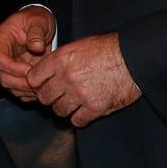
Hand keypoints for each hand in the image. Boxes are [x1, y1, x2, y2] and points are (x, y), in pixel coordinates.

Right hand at [0, 6, 54, 100]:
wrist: (40, 24)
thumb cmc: (36, 19)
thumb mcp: (38, 20)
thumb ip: (36, 33)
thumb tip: (36, 47)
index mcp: (2, 39)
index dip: (12, 68)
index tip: (30, 69)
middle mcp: (3, 55)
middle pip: (2, 76)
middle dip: (20, 83)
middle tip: (39, 81)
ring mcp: (10, 66)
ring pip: (10, 86)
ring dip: (25, 90)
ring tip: (42, 86)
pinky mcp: (18, 74)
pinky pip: (19, 90)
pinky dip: (29, 93)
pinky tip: (42, 88)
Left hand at [25, 32, 140, 127]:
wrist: (133, 58)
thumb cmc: (107, 49)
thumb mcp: (77, 46)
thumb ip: (59, 60)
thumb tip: (46, 72)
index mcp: (60, 60)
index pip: (33, 79)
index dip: (36, 83)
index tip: (42, 85)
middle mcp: (66, 78)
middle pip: (43, 97)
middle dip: (49, 97)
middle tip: (57, 95)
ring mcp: (80, 94)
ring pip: (58, 111)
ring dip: (64, 108)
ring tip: (72, 102)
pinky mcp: (95, 108)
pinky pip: (77, 120)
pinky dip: (79, 118)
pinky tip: (84, 110)